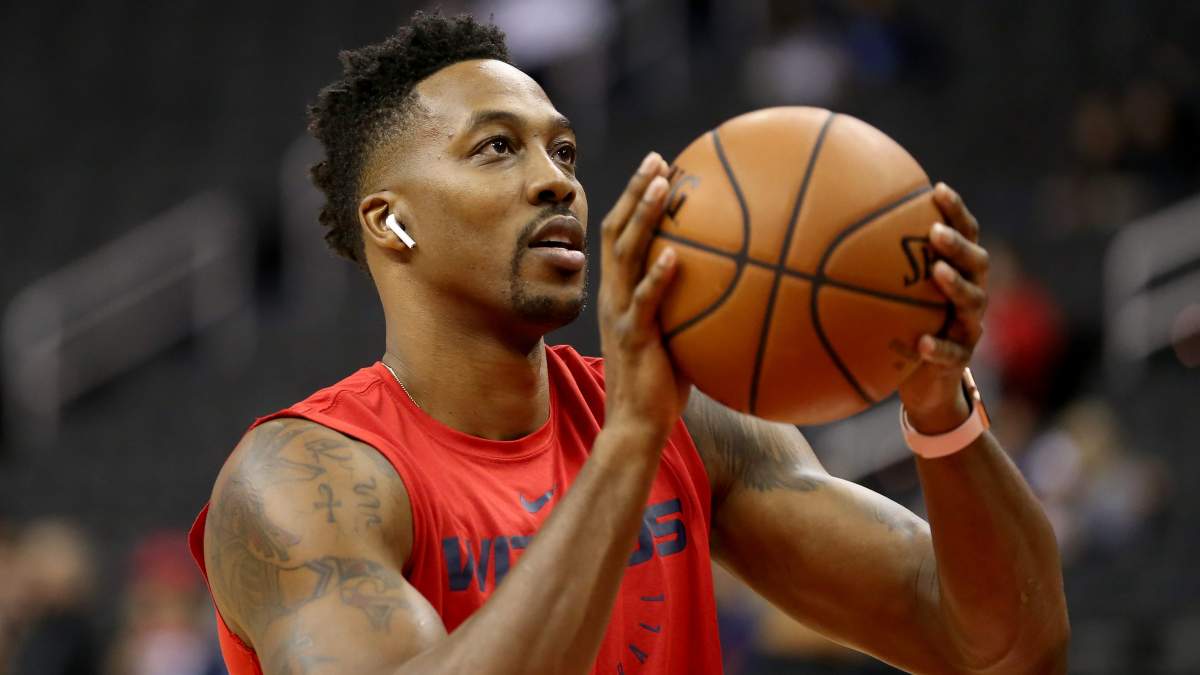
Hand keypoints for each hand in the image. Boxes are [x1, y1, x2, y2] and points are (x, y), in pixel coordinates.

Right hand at [598, 152, 690, 438]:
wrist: (637, 425)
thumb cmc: (663, 384)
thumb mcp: (679, 335)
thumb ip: (694, 306)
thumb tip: (739, 285)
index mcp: (622, 292)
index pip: (622, 234)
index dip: (635, 198)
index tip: (660, 167)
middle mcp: (615, 296)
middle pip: (617, 229)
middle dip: (637, 190)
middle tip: (658, 159)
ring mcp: (621, 314)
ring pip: (626, 255)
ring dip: (644, 216)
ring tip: (664, 187)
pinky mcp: (635, 338)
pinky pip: (644, 302)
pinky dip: (657, 278)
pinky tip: (673, 256)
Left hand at [897, 183, 989, 433]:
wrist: (925, 384)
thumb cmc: (905, 327)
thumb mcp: (893, 296)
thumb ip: (878, 268)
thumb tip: (827, 232)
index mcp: (959, 272)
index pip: (966, 235)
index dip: (957, 211)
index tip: (938, 189)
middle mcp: (971, 294)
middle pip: (977, 262)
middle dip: (958, 244)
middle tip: (935, 232)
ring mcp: (968, 326)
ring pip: (973, 302)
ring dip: (956, 286)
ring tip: (937, 274)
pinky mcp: (961, 359)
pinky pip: (953, 353)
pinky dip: (939, 348)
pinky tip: (922, 344)